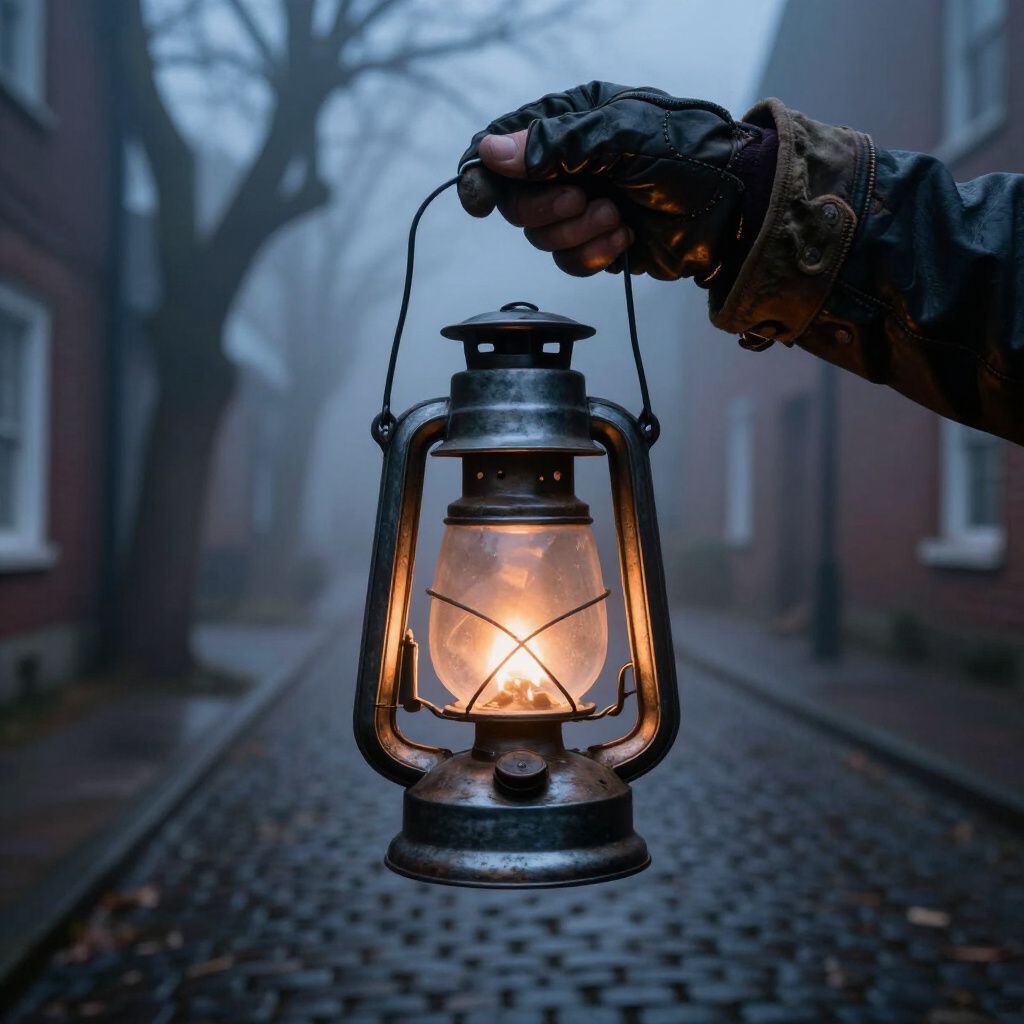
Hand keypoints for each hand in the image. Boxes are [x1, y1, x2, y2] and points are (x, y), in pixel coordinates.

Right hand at [458, 81, 748, 280]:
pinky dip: (593, 256)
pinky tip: (624, 241)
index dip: (483, 174)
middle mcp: (570, 165)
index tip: (480, 202)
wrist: (736, 206)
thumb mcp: (621, 137)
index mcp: (570, 124)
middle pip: (516, 202)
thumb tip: (491, 153)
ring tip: (617, 219)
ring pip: (541, 237)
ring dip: (577, 234)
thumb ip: (555, 146)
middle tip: (584, 201)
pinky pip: (569, 261)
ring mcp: (583, 205)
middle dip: (547, 210)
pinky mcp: (599, 243)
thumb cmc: (689, 155)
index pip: (504, 145)